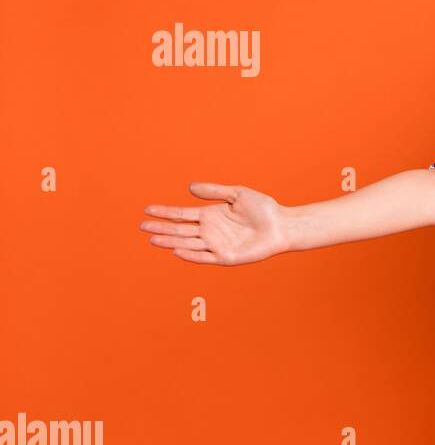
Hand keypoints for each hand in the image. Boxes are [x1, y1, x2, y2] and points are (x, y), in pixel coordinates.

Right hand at [140, 183, 289, 264]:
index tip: (147, 210)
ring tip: (153, 239)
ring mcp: (217, 245)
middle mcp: (210, 231)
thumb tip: (189, 187)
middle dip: (161, 228)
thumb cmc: (263, 209)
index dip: (165, 213)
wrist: (282, 225)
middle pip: (180, 230)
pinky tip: (177, 251)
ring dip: (170, 242)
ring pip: (188, 243)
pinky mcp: (226, 257)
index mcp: (210, 215)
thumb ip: (214, 191)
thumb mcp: (237, 194)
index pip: (182, 214)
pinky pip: (204, 257)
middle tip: (141, 226)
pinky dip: (191, 255)